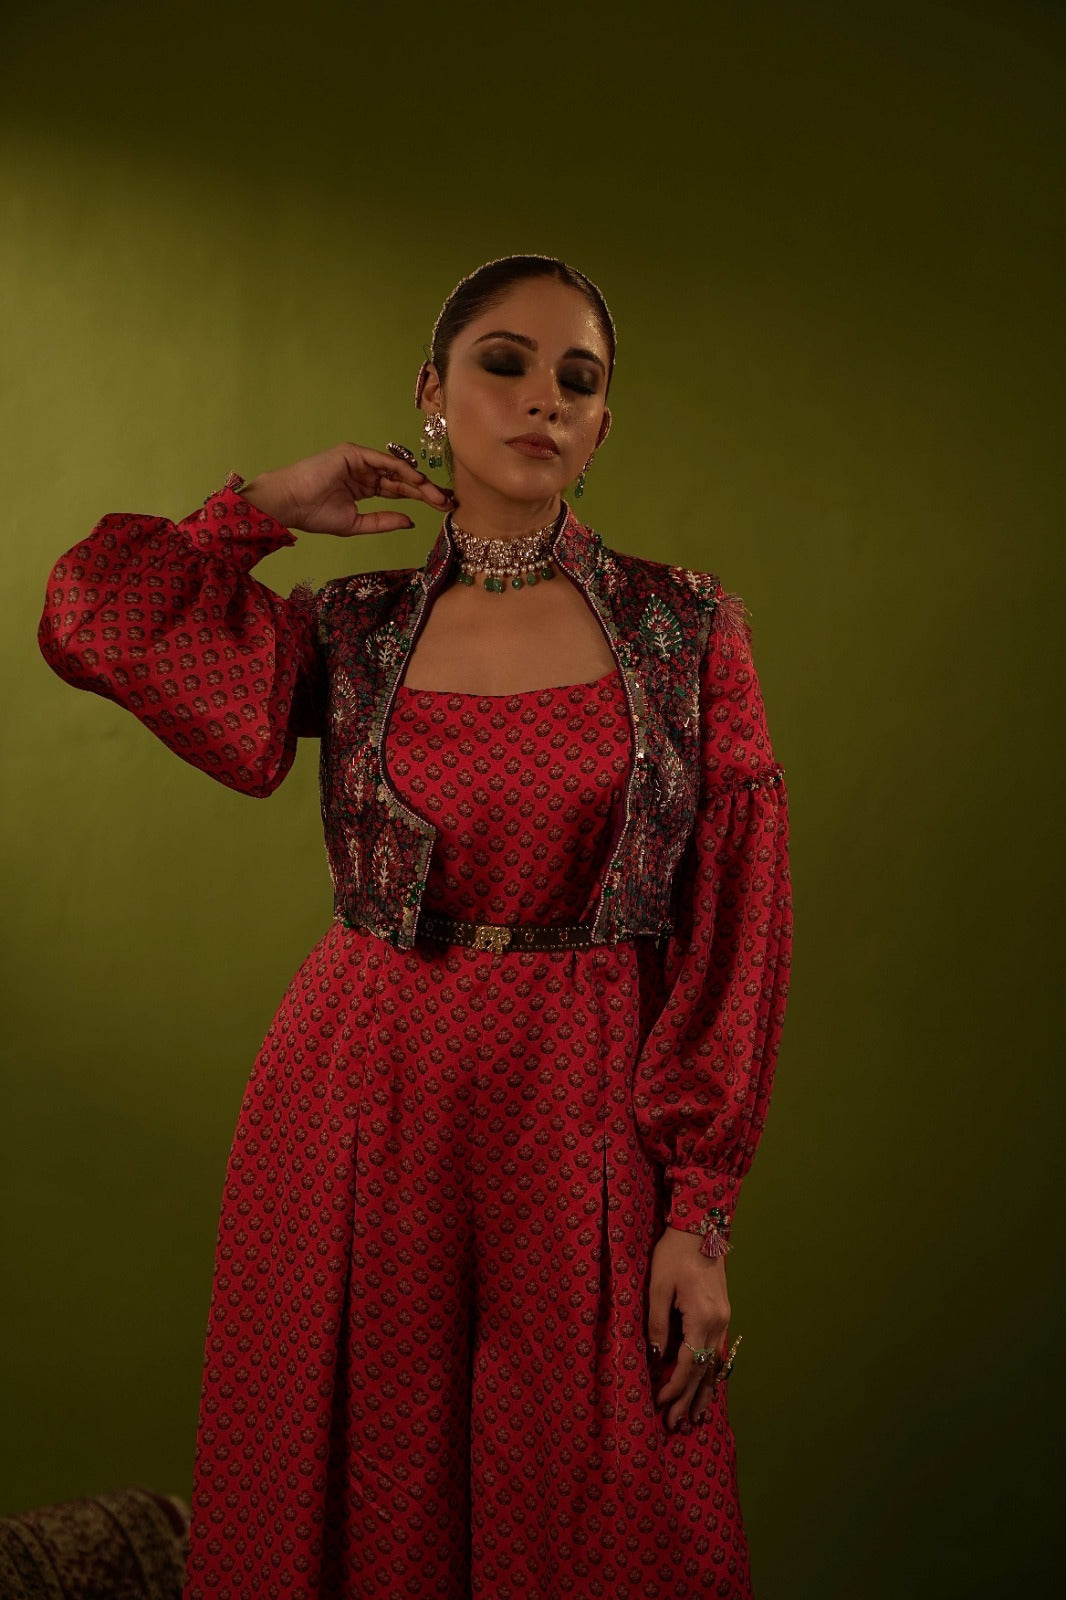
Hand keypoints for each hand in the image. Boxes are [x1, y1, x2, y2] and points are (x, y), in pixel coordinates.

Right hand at [239, 442, 453, 535]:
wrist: (290, 505)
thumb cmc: (315, 515)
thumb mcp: (356, 524)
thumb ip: (384, 521)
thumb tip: (411, 521)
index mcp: (365, 489)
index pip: (399, 492)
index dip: (420, 499)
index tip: (442, 508)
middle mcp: (365, 472)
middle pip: (402, 480)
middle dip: (425, 491)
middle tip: (447, 501)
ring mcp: (359, 461)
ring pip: (396, 470)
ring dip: (418, 482)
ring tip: (437, 495)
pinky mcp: (353, 453)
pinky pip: (383, 461)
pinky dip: (401, 469)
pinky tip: (418, 480)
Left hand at [647, 1226, 730, 1429]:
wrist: (700, 1227)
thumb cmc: (674, 1254)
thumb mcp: (658, 1287)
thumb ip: (656, 1325)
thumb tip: (656, 1357)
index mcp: (703, 1318)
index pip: (687, 1364)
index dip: (673, 1387)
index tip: (659, 1404)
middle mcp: (719, 1323)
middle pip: (704, 1370)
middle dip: (688, 1398)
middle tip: (675, 1424)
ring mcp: (724, 1319)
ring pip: (715, 1364)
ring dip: (704, 1390)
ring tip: (695, 1416)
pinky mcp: (723, 1313)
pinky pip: (718, 1351)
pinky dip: (711, 1371)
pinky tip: (706, 1384)